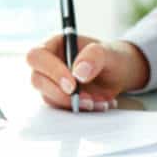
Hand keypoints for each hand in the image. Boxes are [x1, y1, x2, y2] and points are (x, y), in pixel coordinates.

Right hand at [26, 35, 149, 111]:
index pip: (37, 56)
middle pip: (37, 80)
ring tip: (97, 102)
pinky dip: (79, 110)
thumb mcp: (108, 52)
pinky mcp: (58, 98)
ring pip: (48, 97)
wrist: (119, 74)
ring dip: (72, 104)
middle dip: (61, 93)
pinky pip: (60, 108)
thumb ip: (94, 57)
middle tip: (85, 99)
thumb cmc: (111, 57)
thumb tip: (78, 73)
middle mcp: (48, 65)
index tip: (72, 84)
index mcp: (54, 46)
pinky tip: (97, 105)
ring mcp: (51, 83)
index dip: (51, 70)